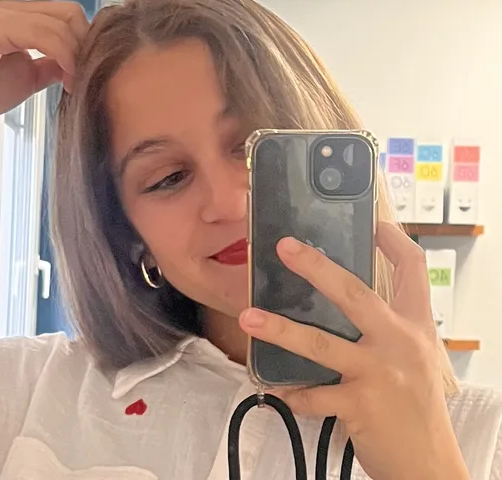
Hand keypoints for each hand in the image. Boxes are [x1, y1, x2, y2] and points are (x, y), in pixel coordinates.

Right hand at [0, 0, 88, 135]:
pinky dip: (64, 56)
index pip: (70, 17)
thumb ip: (51, 65)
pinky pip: (45, 34)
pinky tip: (65, 80)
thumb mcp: (30, 77)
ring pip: (64, 20)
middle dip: (87, 45)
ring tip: (74, 84)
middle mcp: (15, 11)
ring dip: (77, 55)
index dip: (86, 44)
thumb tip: (75, 64)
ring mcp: (6, 15)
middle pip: (73, 13)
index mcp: (23, 19)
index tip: (89, 75)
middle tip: (86, 77)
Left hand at [240, 222, 469, 479]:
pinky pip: (312, 394)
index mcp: (415, 326)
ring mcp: (378, 373)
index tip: (373, 223)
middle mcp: (399, 342)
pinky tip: (274, 386)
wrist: (428, 465)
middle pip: (354, 293)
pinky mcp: (359, 405)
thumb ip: (384, 328)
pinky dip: (291, 391)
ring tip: (249, 317)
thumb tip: (340, 301)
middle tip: (284, 247)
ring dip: (280, 330)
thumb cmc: (416, 406)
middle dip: (316, 267)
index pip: (413, 269)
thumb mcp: (413, 357)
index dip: (394, 240)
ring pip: (320, 342)